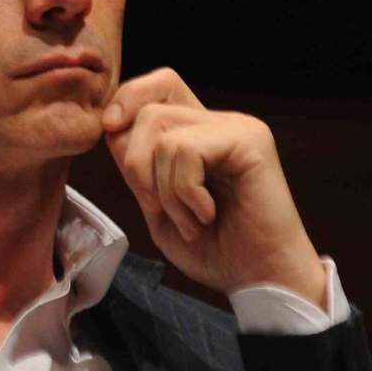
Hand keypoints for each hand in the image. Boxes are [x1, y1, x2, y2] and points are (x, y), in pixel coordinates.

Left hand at [102, 68, 325, 306]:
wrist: (260, 281)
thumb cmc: (215, 249)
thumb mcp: (157, 205)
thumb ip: (136, 165)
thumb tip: (112, 124)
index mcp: (199, 134)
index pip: (157, 88)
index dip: (127, 103)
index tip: (111, 134)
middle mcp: (219, 123)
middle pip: (150, 109)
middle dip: (136, 164)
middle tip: (158, 207)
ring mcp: (237, 128)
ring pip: (162, 131)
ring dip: (163, 188)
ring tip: (190, 220)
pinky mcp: (249, 140)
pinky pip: (186, 150)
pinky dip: (184, 192)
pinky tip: (206, 215)